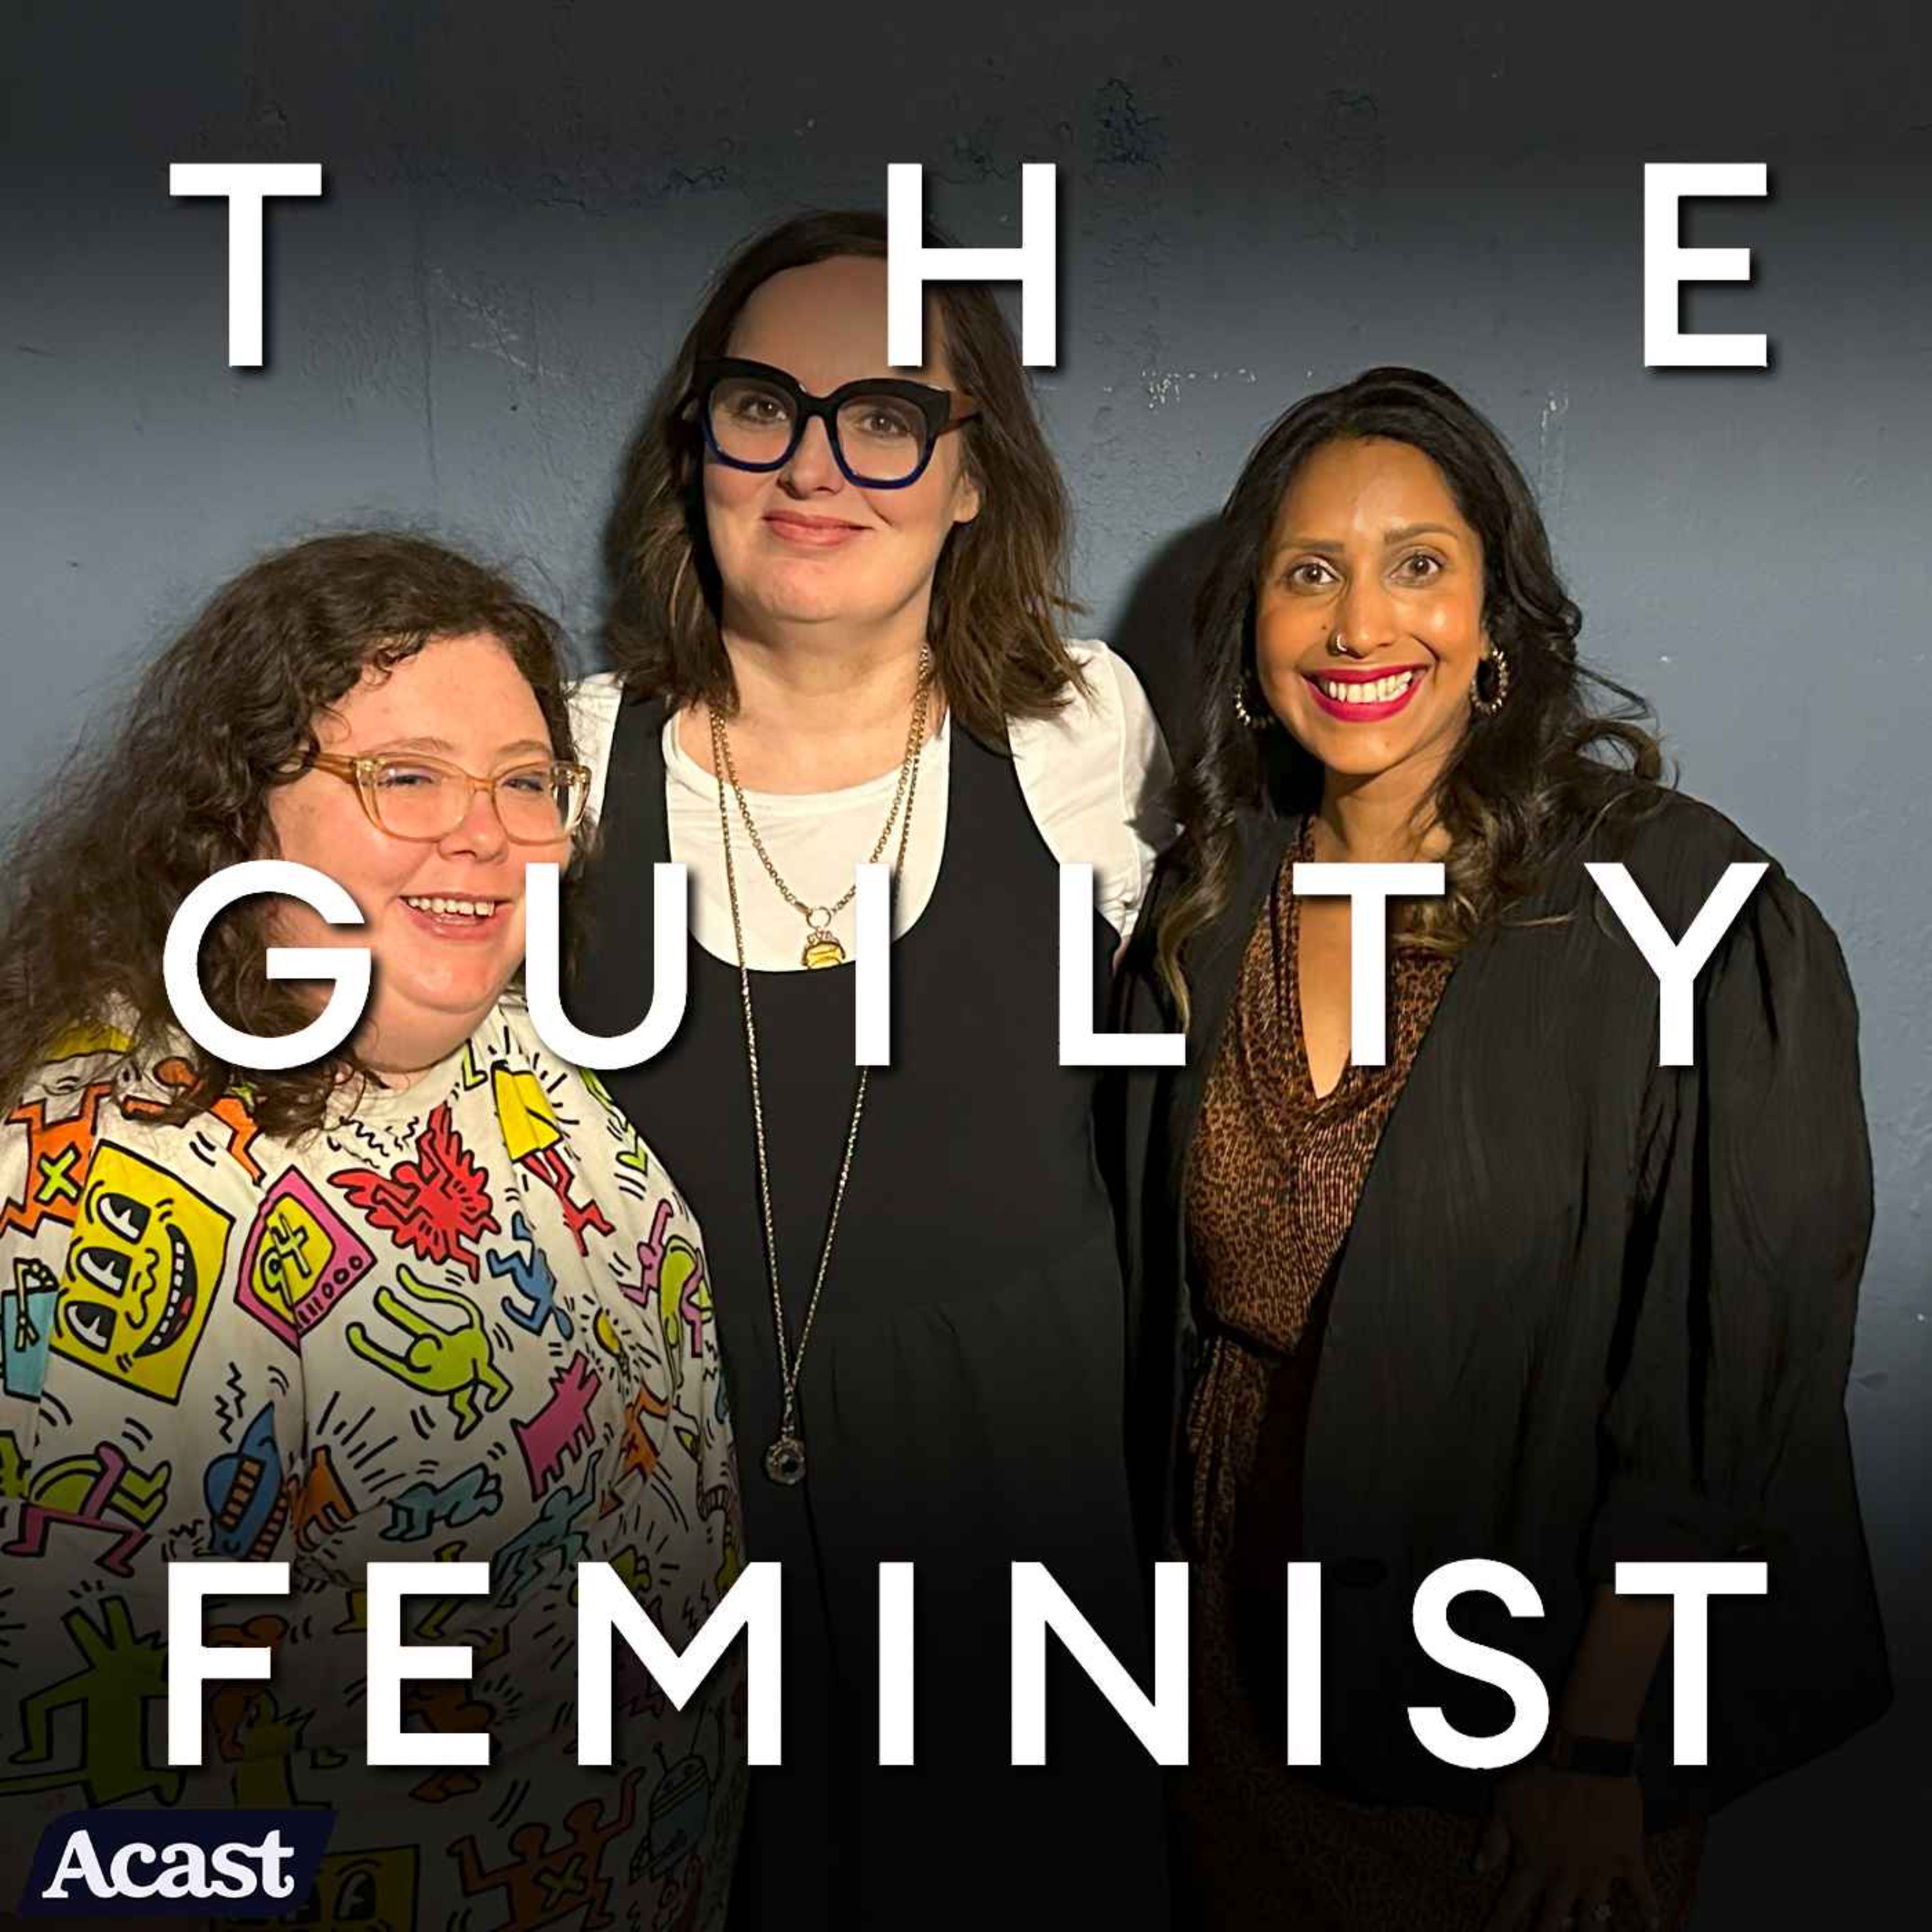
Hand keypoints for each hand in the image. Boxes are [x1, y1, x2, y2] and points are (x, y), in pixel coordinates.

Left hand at [1476, 1762, 1660, 1931]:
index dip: (1500, 1924)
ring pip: (1596, 1918)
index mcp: (1535, 1863)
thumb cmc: (1541, 1778)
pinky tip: (1653, 1925)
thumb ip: (1493, 1838)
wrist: (1587, 1762)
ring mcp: (1600, 1872)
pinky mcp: (1628, 1860)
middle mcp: (1566, 1876)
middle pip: (1554, 1921)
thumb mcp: (1505, 1802)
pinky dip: (1649, 1910)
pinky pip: (1642, 1892)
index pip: (1513, 1903)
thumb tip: (1478, 1868)